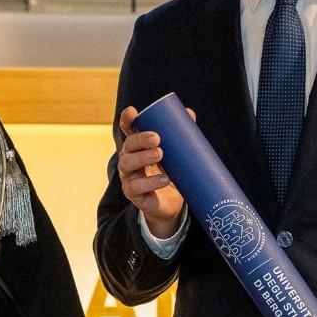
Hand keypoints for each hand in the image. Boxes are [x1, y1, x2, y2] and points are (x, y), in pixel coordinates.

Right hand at [117, 105, 192, 238]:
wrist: (171, 204)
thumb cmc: (171, 173)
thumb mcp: (176, 154)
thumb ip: (181, 134)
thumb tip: (189, 113)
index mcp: (138, 146)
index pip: (128, 130)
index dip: (127, 120)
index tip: (132, 112)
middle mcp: (129, 159)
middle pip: (128, 146)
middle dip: (141, 139)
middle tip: (157, 138)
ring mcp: (129, 177)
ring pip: (127, 164)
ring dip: (143, 158)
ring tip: (160, 154)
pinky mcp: (133, 194)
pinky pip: (136, 187)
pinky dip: (151, 182)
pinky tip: (164, 179)